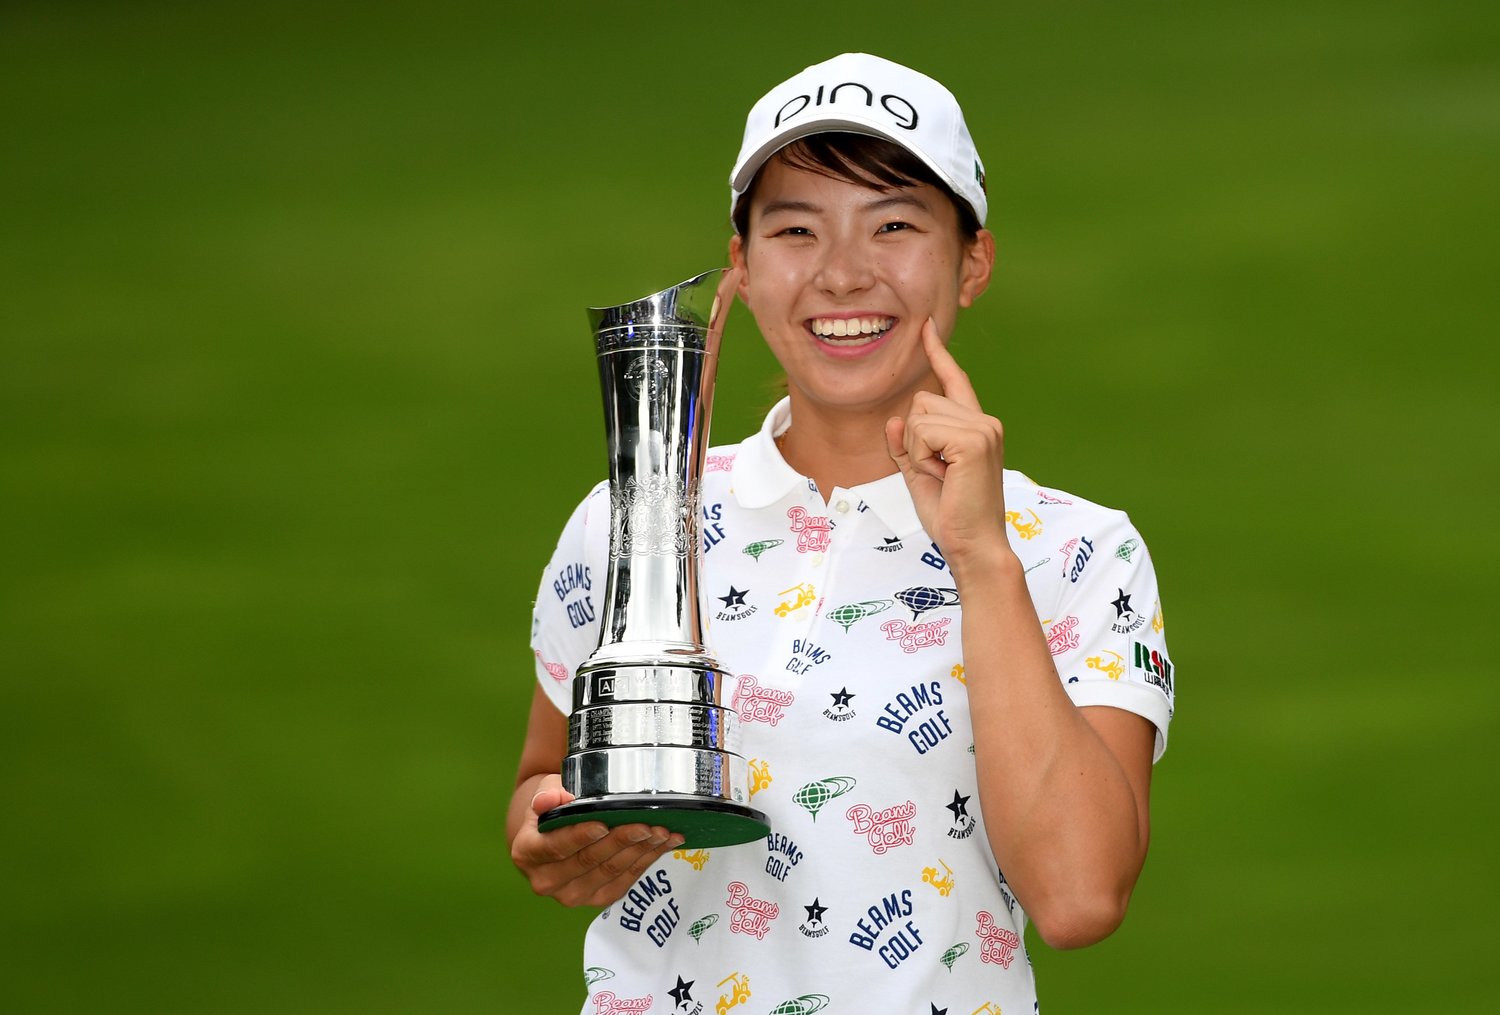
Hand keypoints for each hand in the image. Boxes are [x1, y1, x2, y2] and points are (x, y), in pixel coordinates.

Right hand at [509, 775, 684, 907]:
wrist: (553, 835)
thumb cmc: (552, 809)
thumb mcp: (544, 794)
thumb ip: (548, 795)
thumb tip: (557, 797)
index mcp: (528, 853)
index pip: (556, 847)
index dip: (580, 836)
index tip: (604, 824)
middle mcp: (547, 881)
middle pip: (589, 861)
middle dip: (620, 841)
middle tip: (646, 824)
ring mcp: (572, 895)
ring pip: (611, 872)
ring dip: (640, 851)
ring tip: (661, 832)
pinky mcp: (598, 899)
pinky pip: (626, 881)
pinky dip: (647, 861)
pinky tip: (664, 844)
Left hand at [884, 319, 1010, 569]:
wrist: (973, 547)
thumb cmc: (952, 517)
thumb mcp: (919, 476)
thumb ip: (906, 446)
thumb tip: (894, 419)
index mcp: (975, 428)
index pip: (953, 382)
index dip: (937, 354)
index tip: (926, 327)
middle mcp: (984, 422)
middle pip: (921, 402)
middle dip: (914, 440)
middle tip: (938, 474)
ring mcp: (982, 429)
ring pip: (918, 416)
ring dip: (918, 451)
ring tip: (943, 477)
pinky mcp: (974, 439)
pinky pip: (922, 432)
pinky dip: (922, 457)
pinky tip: (943, 476)